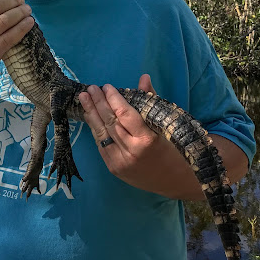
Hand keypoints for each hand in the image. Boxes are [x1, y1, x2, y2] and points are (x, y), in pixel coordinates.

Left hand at [78, 75, 203, 197]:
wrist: (175, 182)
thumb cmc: (175, 151)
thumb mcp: (166, 125)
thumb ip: (150, 101)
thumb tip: (143, 78)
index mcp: (146, 140)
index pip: (125, 115)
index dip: (113, 99)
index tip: (106, 86)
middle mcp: (131, 152)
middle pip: (110, 123)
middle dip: (98, 103)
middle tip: (90, 88)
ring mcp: (120, 162)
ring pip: (101, 134)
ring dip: (91, 114)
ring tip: (83, 98)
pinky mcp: (114, 169)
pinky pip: (101, 145)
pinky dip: (95, 129)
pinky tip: (90, 117)